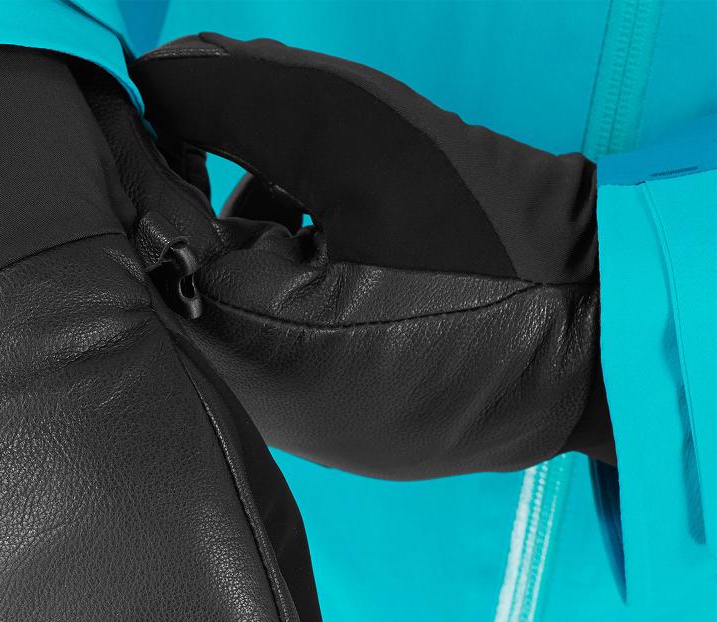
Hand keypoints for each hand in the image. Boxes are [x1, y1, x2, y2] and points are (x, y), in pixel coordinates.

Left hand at [132, 34, 613, 477]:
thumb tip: (155, 76)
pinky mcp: (337, 423)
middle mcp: (264, 408)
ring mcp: (303, 426)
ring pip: (233, 310)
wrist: (600, 346)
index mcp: (256, 349)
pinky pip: (277, 339)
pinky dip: (289, 277)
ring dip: (251, 235)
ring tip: (304, 197)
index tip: (142, 110)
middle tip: (223, 143)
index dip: (140, 163)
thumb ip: (240, 97)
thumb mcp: (360, 139)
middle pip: (187, 284)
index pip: (150, 244)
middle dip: (198, 199)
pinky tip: (331, 240)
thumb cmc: (499, 248)